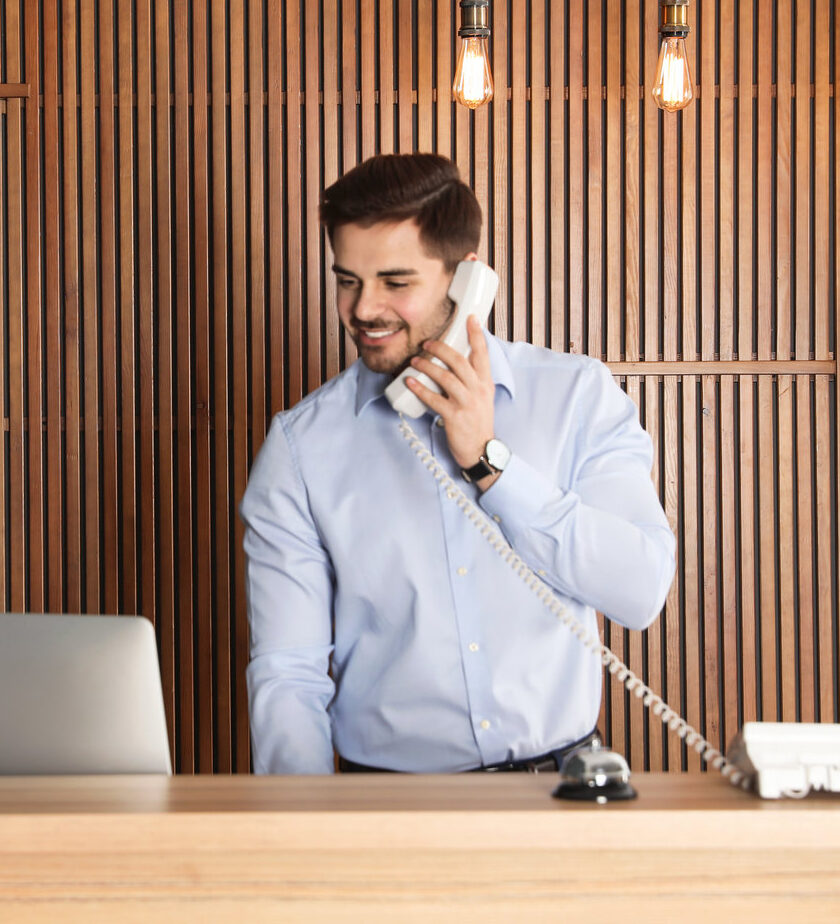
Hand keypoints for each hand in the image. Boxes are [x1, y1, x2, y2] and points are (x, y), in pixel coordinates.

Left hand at [405, 315, 497, 484]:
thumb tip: (456, 361)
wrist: (480, 449)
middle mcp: (478, 390)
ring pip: (445, 377)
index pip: (482, 354)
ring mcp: (466, 403)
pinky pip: (434, 398)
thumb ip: (473, 378)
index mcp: (485, 383)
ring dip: (427, 366)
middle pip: (459, 361)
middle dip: (441, 348)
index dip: (476, 334)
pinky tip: (410, 382)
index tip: (471, 318)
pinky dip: (420, 388)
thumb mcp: (482, 397)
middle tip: (427, 343)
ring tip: (415, 361)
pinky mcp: (454, 416)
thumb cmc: (478, 422)